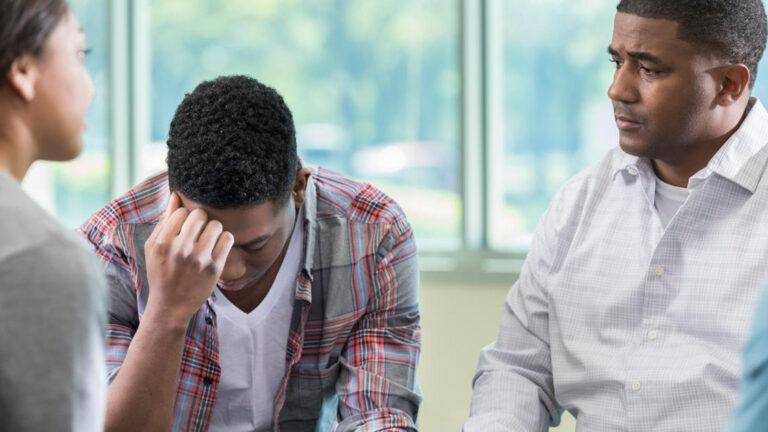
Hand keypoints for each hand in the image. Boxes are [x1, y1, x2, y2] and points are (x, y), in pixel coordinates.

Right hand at [143, 192, 233, 325]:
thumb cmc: (161, 273)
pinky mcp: (215, 268)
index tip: (185, 228)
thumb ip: (164, 221)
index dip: (185, 217)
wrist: (171, 306)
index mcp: (162, 242)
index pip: (181, 212)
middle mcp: (180, 249)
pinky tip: (217, 246)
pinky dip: (225, 239)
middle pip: (200, 215)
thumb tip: (176, 196)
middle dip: (200, 220)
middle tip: (199, 231)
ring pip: (216, 225)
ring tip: (208, 239)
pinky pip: (228, 238)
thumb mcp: (154, 247)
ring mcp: (198, 259)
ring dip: (213, 229)